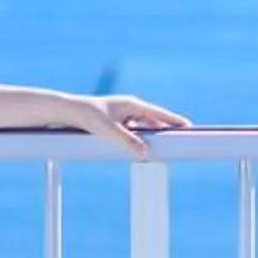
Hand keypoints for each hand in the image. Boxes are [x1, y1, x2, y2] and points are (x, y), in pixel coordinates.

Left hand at [69, 92, 189, 155]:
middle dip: (167, 129)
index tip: (188, 126)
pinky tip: (142, 148)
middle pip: (154, 120)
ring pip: (144, 127)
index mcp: (132, 105)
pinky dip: (141, 138)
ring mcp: (123, 116)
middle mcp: (130, 109)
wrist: (69, 112)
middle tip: (183, 136)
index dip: (174, 120)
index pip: (159, 114)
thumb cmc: (88, 116)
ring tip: (166, 144)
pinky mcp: (116, 123)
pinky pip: (134, 132)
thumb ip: (127, 142)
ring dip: (154, 135)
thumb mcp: (109, 131)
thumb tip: (144, 153)